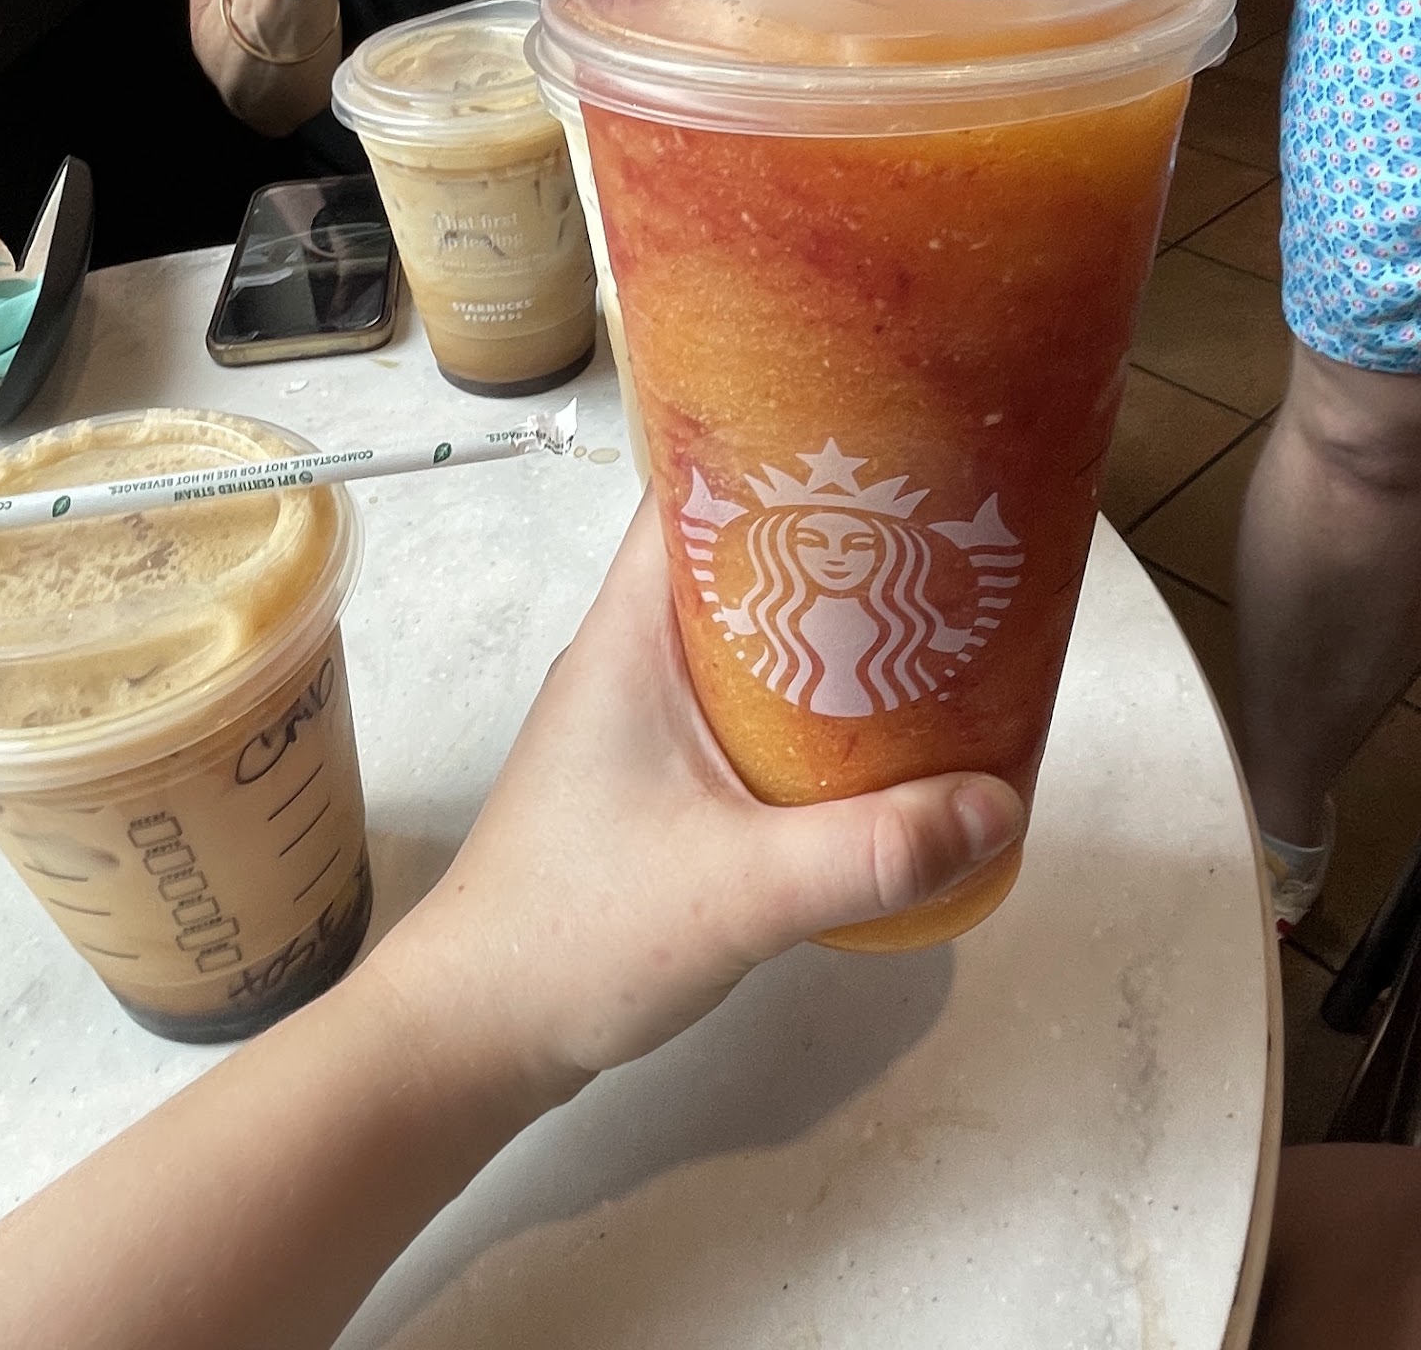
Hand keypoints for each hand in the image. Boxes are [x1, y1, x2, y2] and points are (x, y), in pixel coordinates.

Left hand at [366, 494, 1024, 1101]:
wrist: (479, 1027)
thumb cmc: (582, 930)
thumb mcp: (740, 891)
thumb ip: (871, 853)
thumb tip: (1001, 804)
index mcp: (631, 632)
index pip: (694, 492)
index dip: (780, 453)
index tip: (883, 451)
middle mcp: (630, 651)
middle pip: (736, 555)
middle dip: (833, 541)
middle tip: (942, 542)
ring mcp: (636, 713)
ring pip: (743, 633)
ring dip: (825, 627)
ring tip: (930, 627)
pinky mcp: (651, 773)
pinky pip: (742, 701)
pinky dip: (808, 699)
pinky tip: (875, 737)